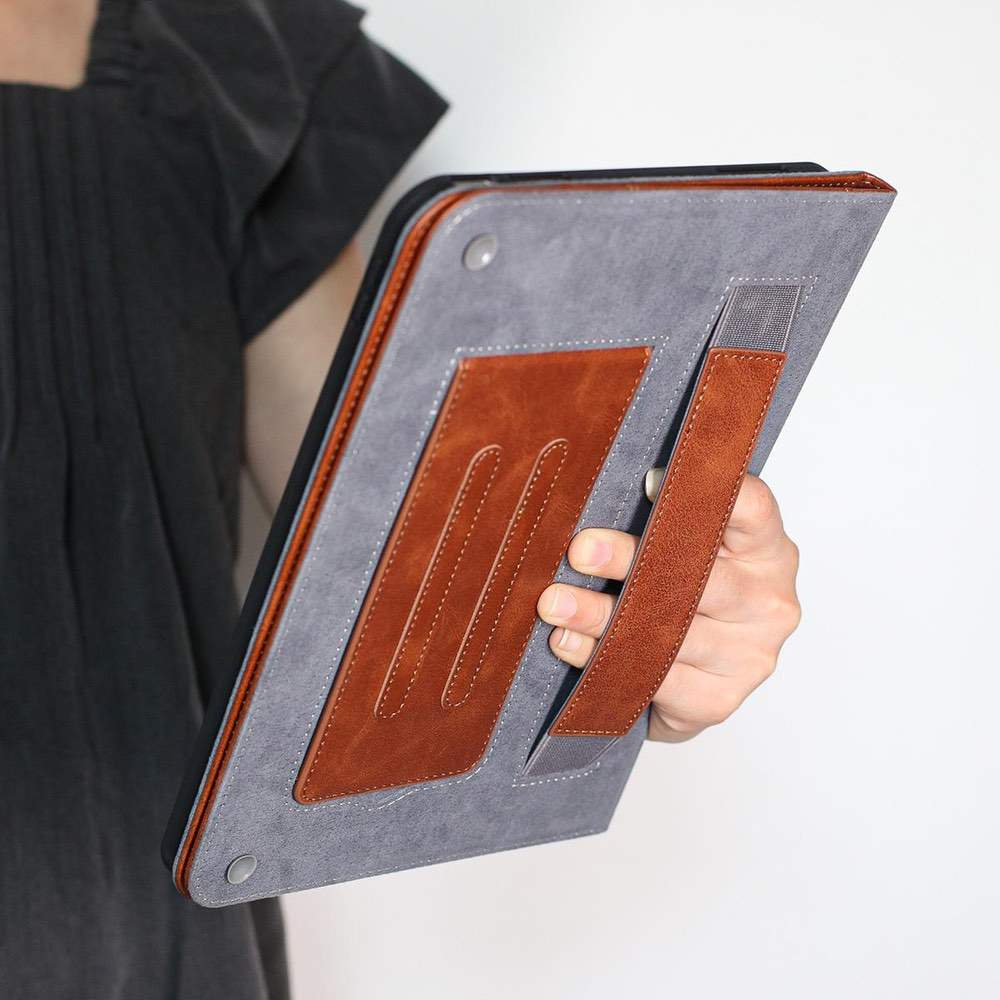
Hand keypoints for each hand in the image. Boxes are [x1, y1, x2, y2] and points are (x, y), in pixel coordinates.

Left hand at [536, 475, 800, 741]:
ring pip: (667, 632)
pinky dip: (601, 659)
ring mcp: (749, 655)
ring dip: (601, 616)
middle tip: (579, 552)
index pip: (752, 508)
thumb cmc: (685, 591)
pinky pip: (654, 678)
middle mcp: (768, 601)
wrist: (691, 680)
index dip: (704, 493)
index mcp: (767, 549)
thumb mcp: (689, 548)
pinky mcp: (718, 700)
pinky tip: (567, 642)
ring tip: (555, 603)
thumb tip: (599, 493)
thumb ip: (666, 521)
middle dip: (630, 561)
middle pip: (699, 575)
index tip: (648, 481)